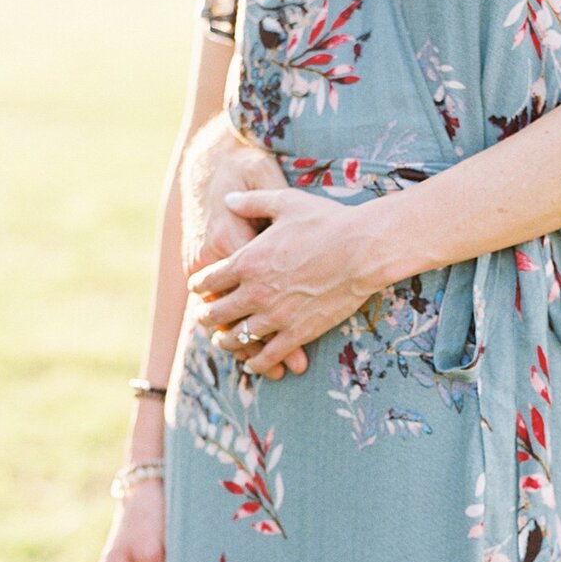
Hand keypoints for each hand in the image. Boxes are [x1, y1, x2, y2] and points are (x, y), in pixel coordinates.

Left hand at [187, 188, 378, 377]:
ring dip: (225, 341)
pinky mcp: (298, 333)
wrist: (362, 250)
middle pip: (217, 313)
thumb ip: (252, 201)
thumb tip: (228, 198)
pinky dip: (256, 362)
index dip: (199, 286)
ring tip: (222, 341)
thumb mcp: (285, 201)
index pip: (208, 280)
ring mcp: (276, 315)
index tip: (198, 290)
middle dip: (206, 316)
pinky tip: (252, 364)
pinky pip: (268, 355)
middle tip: (203, 318)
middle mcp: (255, 291)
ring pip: (237, 337)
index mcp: (247, 260)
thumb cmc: (327, 221)